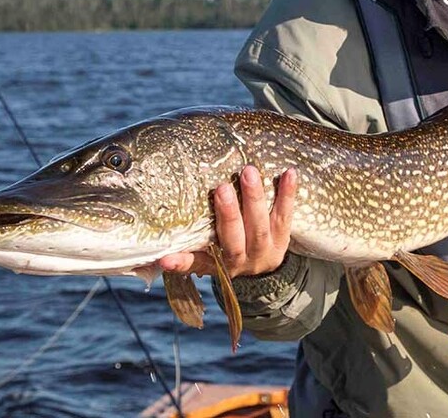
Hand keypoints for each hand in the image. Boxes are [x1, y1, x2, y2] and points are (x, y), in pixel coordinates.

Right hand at [157, 165, 296, 277]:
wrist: (266, 276)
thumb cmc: (228, 257)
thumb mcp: (209, 261)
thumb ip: (187, 255)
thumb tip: (158, 253)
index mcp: (219, 266)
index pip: (197, 263)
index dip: (181, 262)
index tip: (164, 259)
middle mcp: (241, 260)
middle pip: (233, 239)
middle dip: (228, 214)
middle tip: (221, 188)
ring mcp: (265, 249)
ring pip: (261, 226)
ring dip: (255, 199)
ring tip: (249, 172)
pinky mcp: (283, 238)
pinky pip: (286, 216)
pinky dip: (287, 194)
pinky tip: (290, 173)